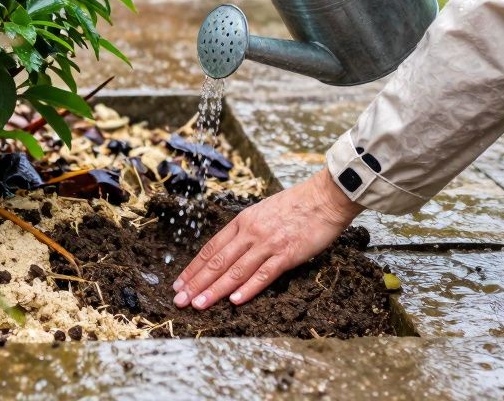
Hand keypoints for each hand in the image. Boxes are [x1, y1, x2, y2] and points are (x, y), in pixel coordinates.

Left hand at [172, 169, 362, 309]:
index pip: (211, 248)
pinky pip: (264, 274)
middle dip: (196, 283)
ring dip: (215, 290)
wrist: (324, 198)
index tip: (179, 283)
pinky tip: (234, 301)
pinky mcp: (287, 254)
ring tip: (198, 305)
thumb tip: (230, 249)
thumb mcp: (262, 211)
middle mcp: (250, 232)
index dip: (194, 268)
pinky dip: (248, 288)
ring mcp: (268, 244)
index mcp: (242, 221)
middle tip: (179, 300)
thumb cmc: (296, 205)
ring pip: (235, 270)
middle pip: (217, 261)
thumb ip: (246, 230)